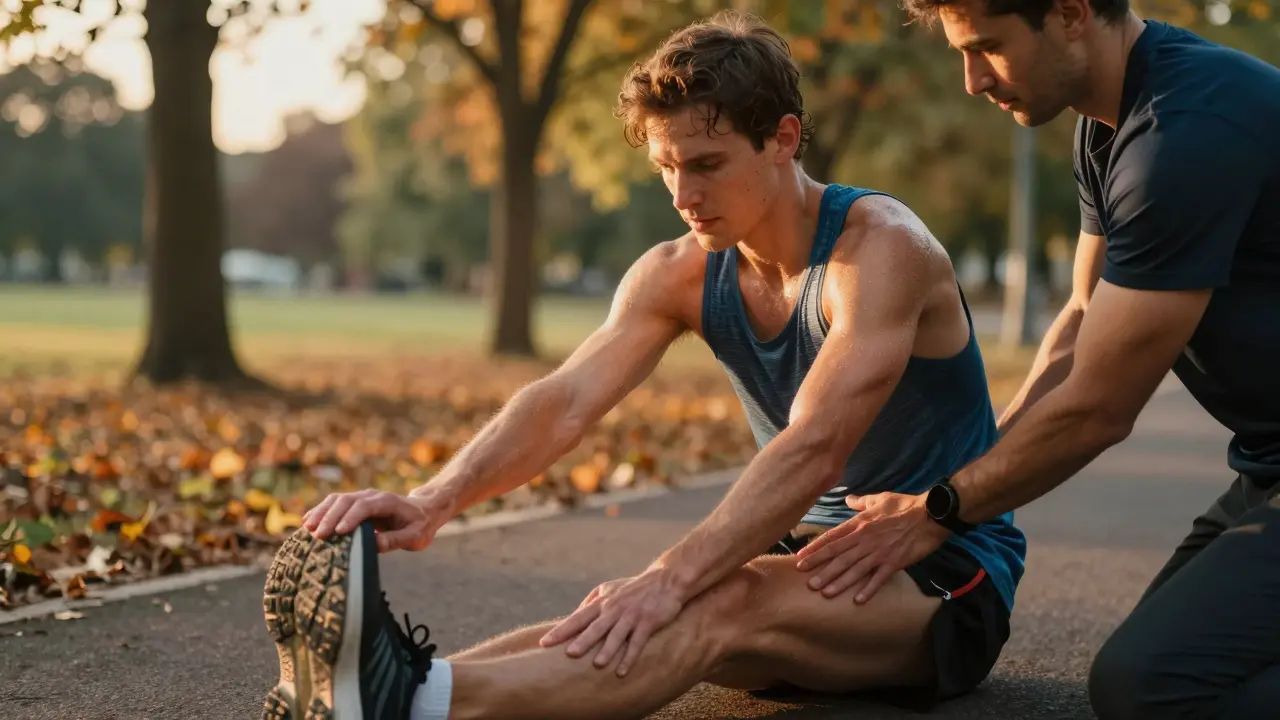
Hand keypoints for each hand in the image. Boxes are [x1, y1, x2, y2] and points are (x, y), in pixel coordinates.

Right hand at [303, 486, 455, 552]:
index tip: (339, 532)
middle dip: (331, 517)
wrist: (424, 510)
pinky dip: (320, 511)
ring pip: (337, 500)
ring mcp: (362, 498)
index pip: (365, 506)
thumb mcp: (415, 536)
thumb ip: (396, 540)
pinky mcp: (355, 504)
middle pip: (347, 501)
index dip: (351, 518)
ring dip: (321, 513)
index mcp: (388, 502)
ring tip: (307, 529)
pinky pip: (334, 504)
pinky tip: (307, 522)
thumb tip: (373, 545)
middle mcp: (372, 496)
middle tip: (318, 535)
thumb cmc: (420, 525)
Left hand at [537, 568, 685, 677]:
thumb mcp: (609, 589)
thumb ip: (591, 602)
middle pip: (595, 627)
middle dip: (582, 640)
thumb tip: (572, 617)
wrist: (665, 580)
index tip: (544, 642)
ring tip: (597, 664)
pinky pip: (637, 642)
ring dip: (607, 649)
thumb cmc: (633, 588)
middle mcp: (614, 609)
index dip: (561, 630)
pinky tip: (622, 672)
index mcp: (602, 602)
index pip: (577, 618)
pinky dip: (630, 657)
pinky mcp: (648, 622)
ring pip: (617, 635)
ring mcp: (631, 616)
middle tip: (569, 654)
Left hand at [794, 491, 949, 603]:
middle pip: (839, 555)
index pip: (832, 537)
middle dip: (821, 569)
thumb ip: (861, 502)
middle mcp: (865, 539)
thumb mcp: (880, 498)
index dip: (816, 549)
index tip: (801, 558)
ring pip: (854, 569)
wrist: (931, 514)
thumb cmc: (905, 505)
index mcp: (860, 524)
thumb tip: (848, 499)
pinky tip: (857, 600)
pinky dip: (868, 589)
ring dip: (839, 581)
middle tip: (806, 582)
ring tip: (824, 593)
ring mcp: (879, 552)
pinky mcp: (894, 562)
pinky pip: (878, 578)